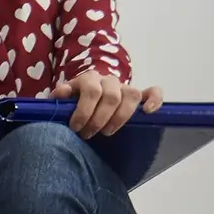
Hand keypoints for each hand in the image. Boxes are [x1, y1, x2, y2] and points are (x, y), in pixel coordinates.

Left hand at [46, 71, 165, 138]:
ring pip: (131, 95)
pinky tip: (148, 112)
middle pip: (111, 97)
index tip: (76, 128)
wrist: (87, 94)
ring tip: (107, 132)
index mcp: (89, 79)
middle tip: (88, 134)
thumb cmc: (74, 101)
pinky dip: (154, 100)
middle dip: (99, 119)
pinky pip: (153, 92)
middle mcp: (109, 80)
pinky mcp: (139, 95)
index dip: (84, 111)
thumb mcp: (63, 99)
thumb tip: (59, 94)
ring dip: (120, 117)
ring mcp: (125, 87)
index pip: (91, 92)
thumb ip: (60, 96)